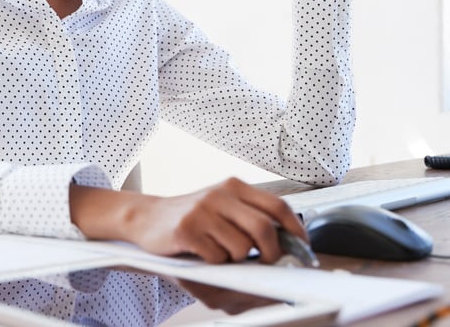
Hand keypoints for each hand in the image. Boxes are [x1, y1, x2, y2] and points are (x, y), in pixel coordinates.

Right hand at [72, 177, 306, 264]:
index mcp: (235, 186)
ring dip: (237, 260)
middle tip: (268, 264)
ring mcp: (203, 210)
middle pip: (264, 228)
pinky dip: (215, 263)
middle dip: (272, 253)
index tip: (302, 247)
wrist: (147, 218)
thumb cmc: (192, 217)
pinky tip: (202, 254)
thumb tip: (286, 246)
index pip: (277, 206)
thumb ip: (251, 218)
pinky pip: (216, 257)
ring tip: (221, 254)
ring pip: (241, 247)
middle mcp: (220, 194)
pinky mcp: (186, 229)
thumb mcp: (222, 207)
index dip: (295, 229)